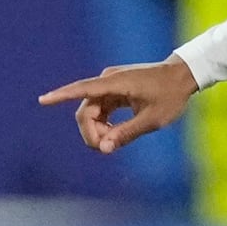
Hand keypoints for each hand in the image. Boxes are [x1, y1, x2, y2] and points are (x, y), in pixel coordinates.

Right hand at [40, 57, 195, 151]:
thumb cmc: (171, 96)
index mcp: (116, 83)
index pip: (82, 90)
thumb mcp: (152, 120)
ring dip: (97, 130)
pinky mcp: (115, 89)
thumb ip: (126, 134)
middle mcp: (108, 80)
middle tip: (108, 150)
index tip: (42, 100)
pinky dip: (103, 124)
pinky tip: (114, 134)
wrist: (184, 75)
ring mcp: (111, 84)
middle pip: (85, 110)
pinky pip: (100, 109)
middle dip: (90, 133)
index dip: (61, 96)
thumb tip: (103, 148)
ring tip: (115, 142)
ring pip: (91, 112)